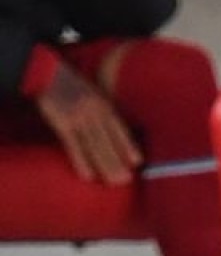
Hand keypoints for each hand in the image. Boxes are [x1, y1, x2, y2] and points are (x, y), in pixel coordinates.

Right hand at [34, 58, 142, 184]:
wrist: (48, 73)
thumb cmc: (72, 85)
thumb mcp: (94, 92)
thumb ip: (103, 108)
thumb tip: (113, 126)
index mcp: (105, 105)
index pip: (120, 129)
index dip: (128, 146)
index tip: (138, 162)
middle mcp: (95, 113)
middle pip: (108, 142)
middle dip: (117, 162)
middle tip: (126, 180)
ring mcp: (79, 118)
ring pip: (95, 146)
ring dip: (104, 165)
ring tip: (113, 182)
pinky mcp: (62, 123)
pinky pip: (73, 146)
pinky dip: (81, 161)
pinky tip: (87, 175)